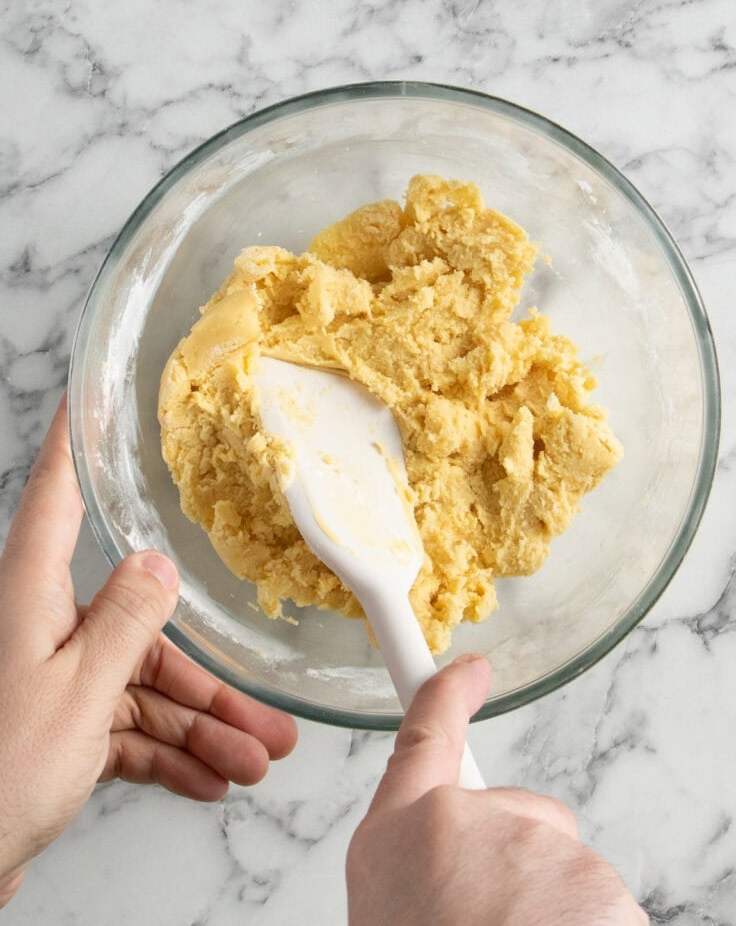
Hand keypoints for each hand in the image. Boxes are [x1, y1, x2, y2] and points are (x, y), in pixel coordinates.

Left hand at [0, 397, 296, 906]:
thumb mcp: (76, 695)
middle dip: (206, 683)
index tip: (88, 396)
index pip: (54, 498)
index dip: (72, 443)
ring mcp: (54, 678)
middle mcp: (44, 627)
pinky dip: (169, 753)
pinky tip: (210, 779)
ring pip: (144, 690)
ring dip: (202, 729)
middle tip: (266, 716)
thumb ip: (124, 623)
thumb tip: (156, 564)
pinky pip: (129, 729)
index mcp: (32, 597)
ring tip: (255, 761)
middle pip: (139, 631)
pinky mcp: (62, 725)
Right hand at [347, 655, 647, 925]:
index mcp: (398, 833)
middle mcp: (461, 821)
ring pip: (560, 867)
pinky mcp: (592, 879)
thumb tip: (451, 863)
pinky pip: (597, 899)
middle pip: (516, 814)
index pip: (424, 735)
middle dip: (519, 864)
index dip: (447, 692)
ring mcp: (531, 845)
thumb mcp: (394, 907)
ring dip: (551, 910)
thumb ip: (423, 860)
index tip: (470, 669)